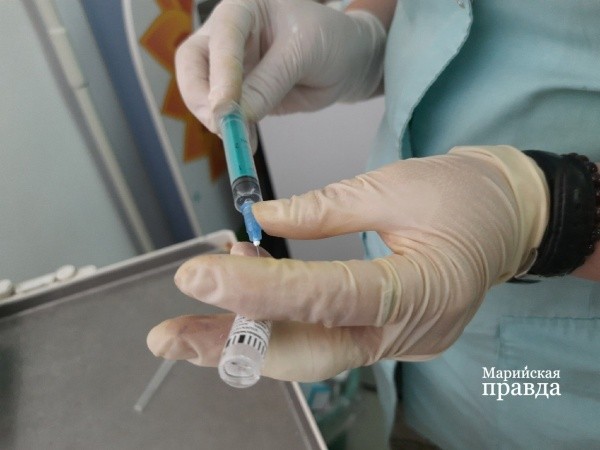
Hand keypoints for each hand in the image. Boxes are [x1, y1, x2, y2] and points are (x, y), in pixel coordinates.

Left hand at [147, 146, 547, 381]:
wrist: (507, 216)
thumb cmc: (462, 194)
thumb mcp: (393, 186)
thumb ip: (322, 209)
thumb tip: (259, 221)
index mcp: (425, 288)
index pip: (329, 297)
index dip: (260, 291)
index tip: (199, 276)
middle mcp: (411, 331)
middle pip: (313, 353)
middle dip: (237, 345)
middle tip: (170, 337)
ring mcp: (401, 342)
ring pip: (313, 354)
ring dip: (249, 340)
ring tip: (186, 330)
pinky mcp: (387, 336)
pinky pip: (325, 339)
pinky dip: (280, 324)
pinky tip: (240, 307)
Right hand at [175, 0, 385, 133]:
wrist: (347, 61)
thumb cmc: (329, 40)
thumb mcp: (304, 52)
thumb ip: (270, 82)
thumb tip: (238, 115)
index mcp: (242, 10)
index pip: (221, 38)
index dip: (220, 72)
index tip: (225, 106)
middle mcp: (228, 37)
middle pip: (193, 64)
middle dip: (200, 97)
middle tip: (219, 124)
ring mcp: (232, 68)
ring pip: (204, 93)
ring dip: (217, 120)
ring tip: (239, 140)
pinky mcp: (241, 95)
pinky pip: (228, 115)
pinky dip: (234, 131)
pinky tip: (247, 143)